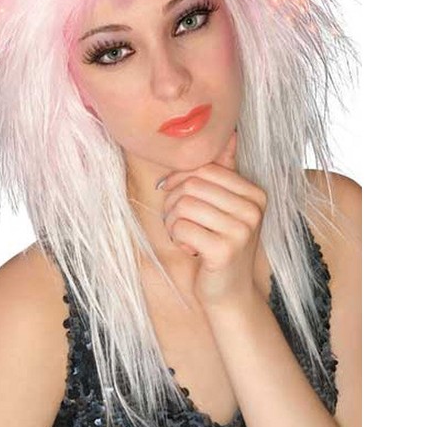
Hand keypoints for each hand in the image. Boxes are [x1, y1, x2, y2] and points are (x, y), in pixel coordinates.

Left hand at [160, 129, 267, 309]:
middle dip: (173, 202)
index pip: (204, 169)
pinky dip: (177, 238)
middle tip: (175, 220)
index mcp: (255, 193)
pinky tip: (189, 249)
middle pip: (191, 185)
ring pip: (183, 206)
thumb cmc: (221, 245)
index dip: (179, 179)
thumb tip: (230, 133)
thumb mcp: (226, 207)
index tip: (171, 195)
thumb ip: (226, 171)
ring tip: (183, 235)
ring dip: (173, 222)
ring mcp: (242, 231)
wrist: (230, 293)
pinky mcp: (224, 251)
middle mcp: (253, 209)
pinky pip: (182, 228)